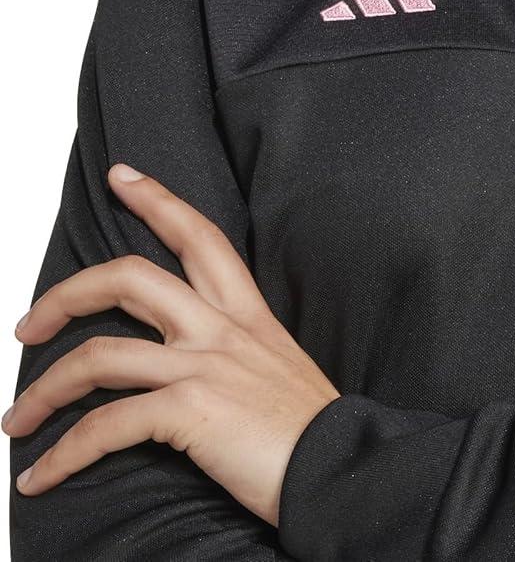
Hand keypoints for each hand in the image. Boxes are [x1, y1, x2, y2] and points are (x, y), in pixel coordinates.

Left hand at [3, 162, 339, 527]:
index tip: (123, 177)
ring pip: (99, 355)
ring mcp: (203, 366)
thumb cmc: (310, 430)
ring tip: (17, 420)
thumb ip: (235, 354)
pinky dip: (62, 455)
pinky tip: (41, 477)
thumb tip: (196, 367)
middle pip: (129, 277)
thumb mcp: (277, 367)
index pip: (199, 237)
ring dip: (44, 390)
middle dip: (66, 295)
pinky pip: (105, 426)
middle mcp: (220, 329)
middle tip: (29, 322)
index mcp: (246, 314)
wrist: (341, 468)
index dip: (157, 200)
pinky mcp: (189, 411)